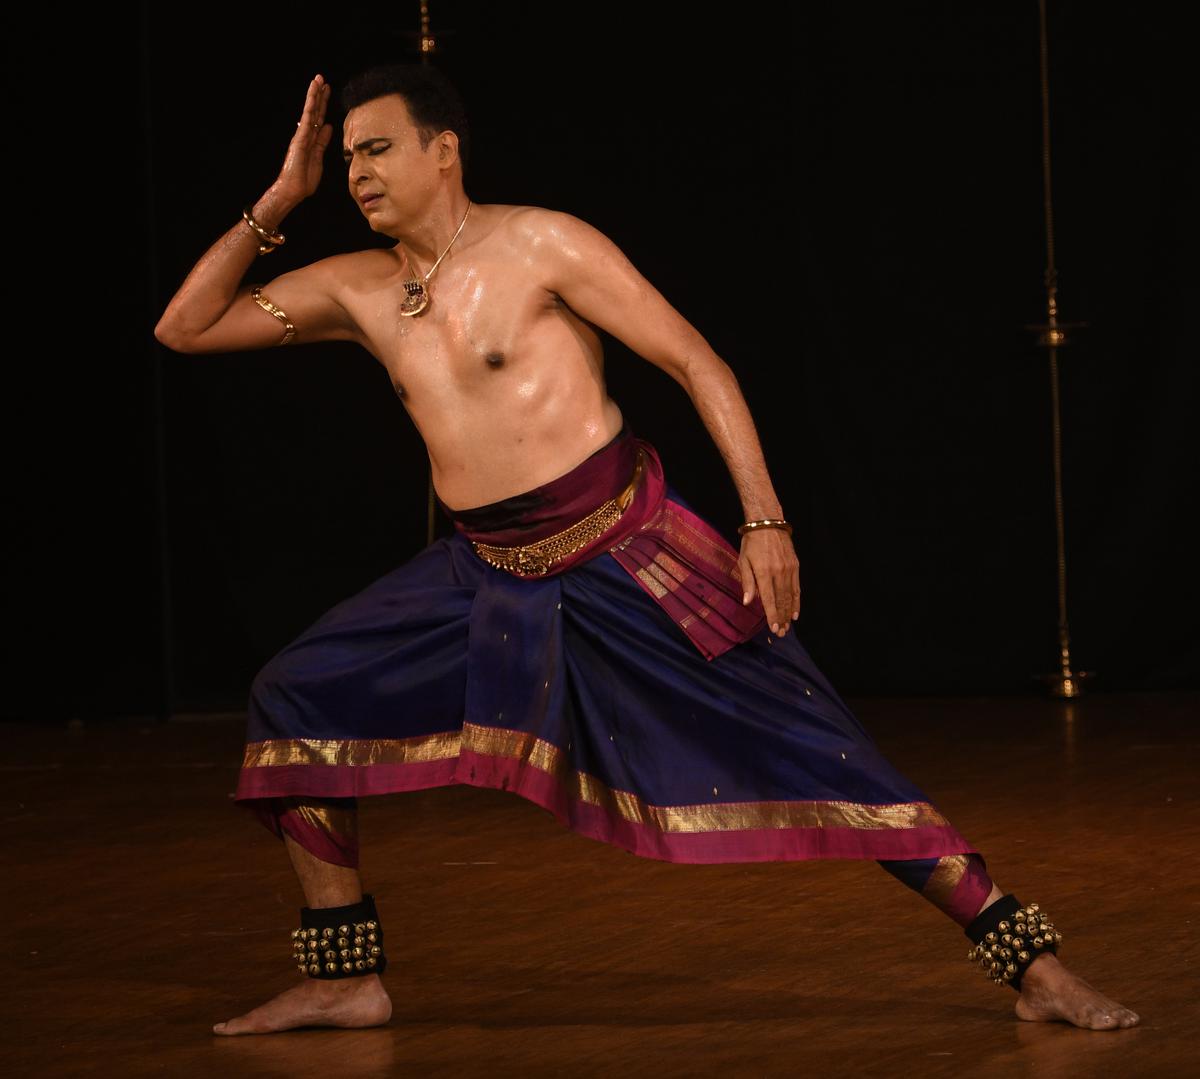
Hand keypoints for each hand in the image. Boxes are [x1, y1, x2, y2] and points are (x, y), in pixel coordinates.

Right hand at [273, 74, 332, 204]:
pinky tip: (313, 96)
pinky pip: (306, 120)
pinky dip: (310, 107)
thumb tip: (328, 126)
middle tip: (322, 78)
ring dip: (314, 95)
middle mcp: (305, 134)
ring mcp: (302, 136)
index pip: (318, 118)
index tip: (327, 90)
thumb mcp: (319, 158)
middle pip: (314, 111)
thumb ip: (322, 142)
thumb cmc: (304, 178)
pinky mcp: (300, 140)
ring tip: (317, 80)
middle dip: (319, 95)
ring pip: (309, 112)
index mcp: (311, 139)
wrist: (292, 190)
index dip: (323, 104)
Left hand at [737, 527, 800, 636]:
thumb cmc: (751, 543)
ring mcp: (789, 570)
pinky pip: (797, 588)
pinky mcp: (795, 566)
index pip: (768, 599)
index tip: (774, 628)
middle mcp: (778, 573)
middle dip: (782, 618)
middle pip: (781, 601)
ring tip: (788, 626)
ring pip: (790, 596)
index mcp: (763, 572)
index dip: (772, 615)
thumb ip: (747, 582)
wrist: (768, 524)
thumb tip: (748, 602)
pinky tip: (796, 612)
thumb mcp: (743, 561)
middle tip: (781, 633)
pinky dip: (797, 601)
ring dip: (789, 613)